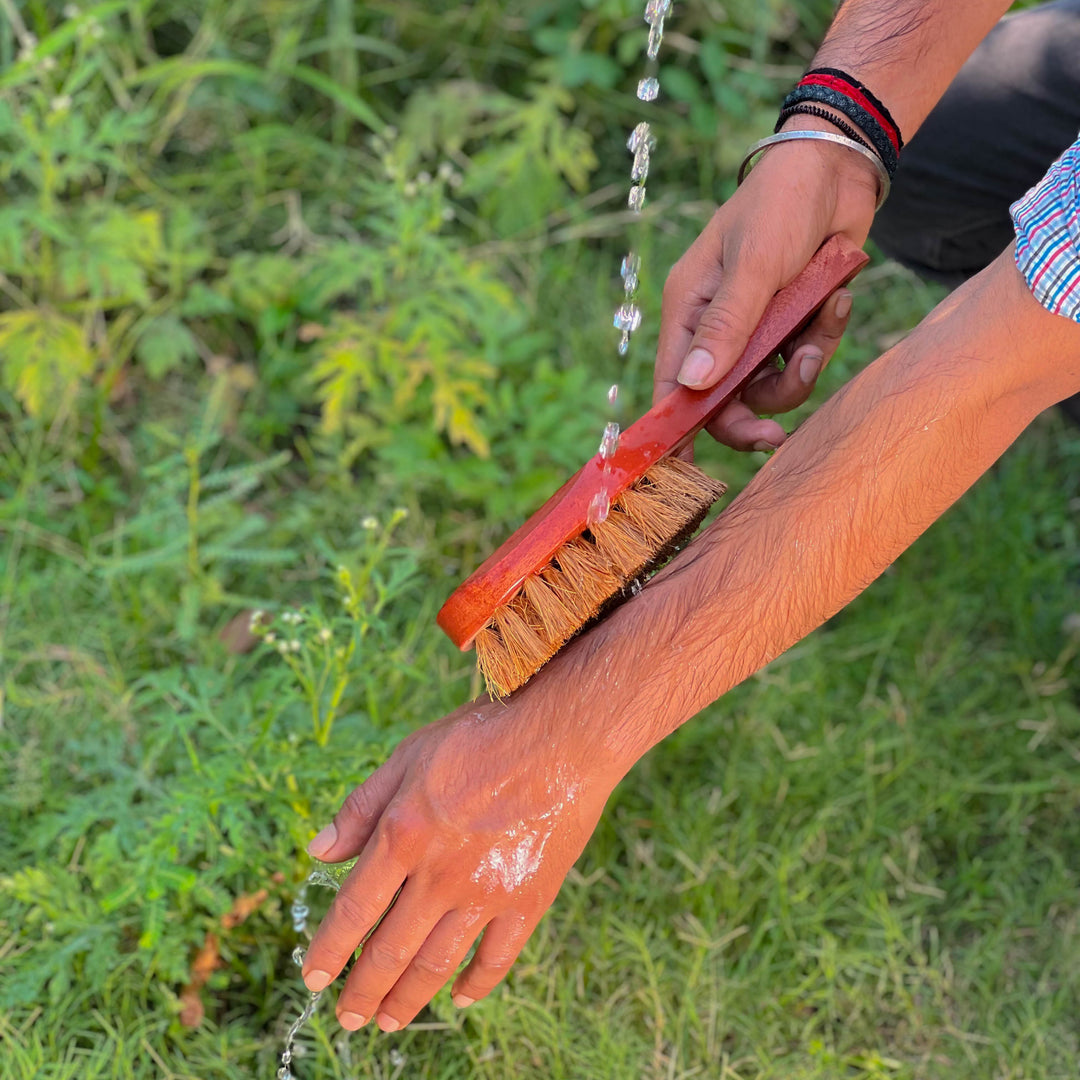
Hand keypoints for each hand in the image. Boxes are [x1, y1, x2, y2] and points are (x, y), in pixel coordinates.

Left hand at [300, 689, 617, 1031]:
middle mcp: (440, 874)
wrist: (563, 738)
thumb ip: (363, 807)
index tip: (312, 977)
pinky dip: (475, 985)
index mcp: (403, 834)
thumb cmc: (483, 737)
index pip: (353, 910)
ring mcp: (486, 893)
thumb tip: (319, 851)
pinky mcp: (528, 900)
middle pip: (390, 951)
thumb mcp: (410, 755)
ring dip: (407, 1000)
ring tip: (388, 1021)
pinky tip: (458, 997)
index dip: (328, 951)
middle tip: (349, 1018)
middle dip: (362, 992)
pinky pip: (497, 958)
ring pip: (437, 964)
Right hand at [656, 119, 880, 451]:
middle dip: (752, 415)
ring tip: (824, 326)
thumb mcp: (755, 264)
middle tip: (776, 436)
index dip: (677, 426)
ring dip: (802, 369)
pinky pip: (804, 359)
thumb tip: (694, 383)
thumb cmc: (782, 205)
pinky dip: (824, 338)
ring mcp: (757, 328)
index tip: (685, 466)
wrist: (840, 169)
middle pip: (724, 400)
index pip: (672, 383)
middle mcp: (717, 326)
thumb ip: (728, 325)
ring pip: (770, 386)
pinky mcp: (793, 324)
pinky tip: (839, 300)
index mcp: (689, 310)